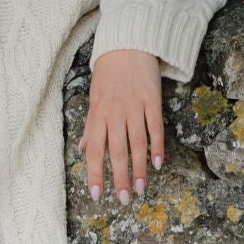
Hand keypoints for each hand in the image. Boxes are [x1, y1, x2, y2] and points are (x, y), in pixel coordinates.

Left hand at [82, 49, 163, 203]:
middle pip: (117, 151)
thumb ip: (90, 125)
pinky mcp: (152, 100)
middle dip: (120, 177)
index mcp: (98, 115)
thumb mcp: (93, 98)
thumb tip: (85, 149)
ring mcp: (134, 107)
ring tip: (142, 188)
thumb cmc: (108, 73)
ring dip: (140, 168)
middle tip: (124, 199)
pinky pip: (155, 127)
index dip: (96, 174)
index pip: (95, 151)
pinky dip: (157, 146)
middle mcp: (115, 113)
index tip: (98, 195)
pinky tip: (158, 164)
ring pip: (137, 143)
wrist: (128, 44)